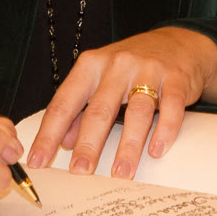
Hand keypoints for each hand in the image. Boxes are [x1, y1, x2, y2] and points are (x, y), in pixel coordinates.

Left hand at [25, 27, 216, 178]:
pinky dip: (164, 130)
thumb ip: (81, 108)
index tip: (38, 160)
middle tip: (80, 171)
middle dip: (88, 144)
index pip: (64, 103)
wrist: (178, 42)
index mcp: (90, 66)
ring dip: (128, 146)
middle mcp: (116, 65)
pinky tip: (156, 151)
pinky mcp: (175, 78)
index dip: (49, 134)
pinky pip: (170, 107)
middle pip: (99, 110)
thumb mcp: (100, 79)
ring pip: (136, 112)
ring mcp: (147, 70)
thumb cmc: (132, 66)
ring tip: (121, 173)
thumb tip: (64, 141)